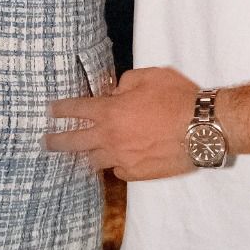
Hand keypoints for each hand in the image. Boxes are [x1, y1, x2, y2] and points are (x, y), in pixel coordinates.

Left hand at [44, 66, 197, 178]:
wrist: (202, 128)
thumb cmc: (178, 98)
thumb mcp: (150, 76)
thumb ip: (125, 83)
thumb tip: (115, 93)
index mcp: (110, 111)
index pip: (76, 109)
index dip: (60, 109)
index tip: (49, 110)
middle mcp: (110, 137)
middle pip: (74, 142)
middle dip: (56, 141)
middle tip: (46, 142)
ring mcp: (122, 158)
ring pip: (94, 160)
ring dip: (85, 155)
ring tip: (79, 156)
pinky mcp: (137, 173)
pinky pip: (118, 170)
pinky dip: (116, 164)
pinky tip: (117, 161)